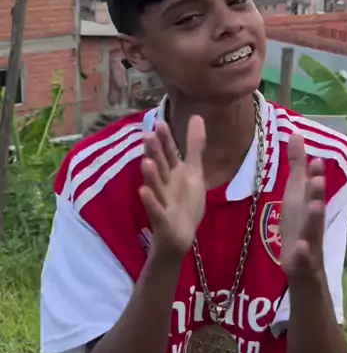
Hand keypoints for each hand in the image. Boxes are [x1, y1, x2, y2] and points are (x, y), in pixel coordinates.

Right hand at [139, 116, 205, 259]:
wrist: (180, 235)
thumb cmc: (184, 201)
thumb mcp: (193, 171)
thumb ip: (194, 146)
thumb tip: (197, 116)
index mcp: (173, 172)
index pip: (168, 153)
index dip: (165, 140)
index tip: (160, 122)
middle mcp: (164, 184)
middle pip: (160, 167)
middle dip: (154, 153)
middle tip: (147, 136)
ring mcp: (161, 201)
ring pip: (155, 186)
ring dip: (150, 175)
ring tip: (145, 162)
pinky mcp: (161, 220)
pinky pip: (155, 210)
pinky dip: (150, 202)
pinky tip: (143, 192)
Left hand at [280, 135, 324, 280]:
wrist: (305, 271)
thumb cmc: (300, 227)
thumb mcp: (296, 195)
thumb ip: (298, 166)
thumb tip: (296, 133)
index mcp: (308, 207)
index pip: (312, 189)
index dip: (314, 175)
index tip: (315, 158)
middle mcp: (311, 223)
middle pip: (315, 207)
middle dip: (316, 192)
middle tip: (317, 177)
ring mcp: (309, 245)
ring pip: (313, 231)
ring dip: (314, 219)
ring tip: (315, 205)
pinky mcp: (301, 265)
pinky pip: (302, 260)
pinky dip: (302, 254)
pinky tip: (299, 247)